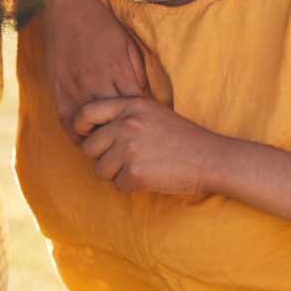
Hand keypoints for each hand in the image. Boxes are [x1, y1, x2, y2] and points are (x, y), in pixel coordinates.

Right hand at [42, 0, 148, 145]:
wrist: (67, 9)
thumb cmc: (102, 26)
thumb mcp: (129, 44)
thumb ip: (137, 71)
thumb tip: (142, 96)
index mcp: (118, 70)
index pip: (135, 106)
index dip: (141, 119)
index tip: (146, 127)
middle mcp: (97, 81)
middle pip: (114, 120)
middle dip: (123, 134)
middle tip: (132, 145)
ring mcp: (75, 87)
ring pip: (90, 125)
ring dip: (101, 138)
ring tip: (110, 149)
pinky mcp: (58, 90)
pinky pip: (67, 121)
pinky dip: (76, 135)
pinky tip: (85, 141)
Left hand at [77, 97, 227, 195]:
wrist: (209, 158)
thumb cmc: (181, 137)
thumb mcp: (153, 112)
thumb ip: (123, 115)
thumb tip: (90, 131)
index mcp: (131, 105)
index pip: (86, 112)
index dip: (80, 127)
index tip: (87, 136)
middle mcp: (127, 124)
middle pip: (89, 147)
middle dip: (102, 157)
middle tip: (126, 158)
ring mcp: (129, 149)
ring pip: (100, 169)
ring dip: (116, 173)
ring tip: (142, 166)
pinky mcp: (134, 173)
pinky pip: (117, 185)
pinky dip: (131, 185)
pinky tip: (151, 176)